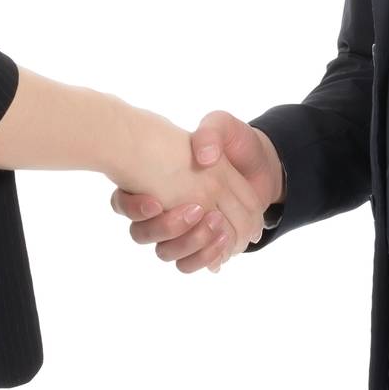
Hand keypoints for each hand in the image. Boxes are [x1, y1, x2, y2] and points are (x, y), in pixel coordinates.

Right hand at [109, 110, 283, 273]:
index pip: (125, 203)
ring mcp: (183, 229)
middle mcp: (163, 207)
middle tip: (197, 210)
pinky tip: (223, 242)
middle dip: (167, 228)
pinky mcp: (204, 244)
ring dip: (189, 243)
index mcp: (157, 179)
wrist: (263, 161)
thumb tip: (203, 158)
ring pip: (167, 253)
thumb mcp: (222, 126)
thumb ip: (210, 134)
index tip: (155, 202)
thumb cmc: (235, 142)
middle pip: (142, 234)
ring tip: (216, 223)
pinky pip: (190, 264)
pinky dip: (205, 257)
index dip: (135, 209)